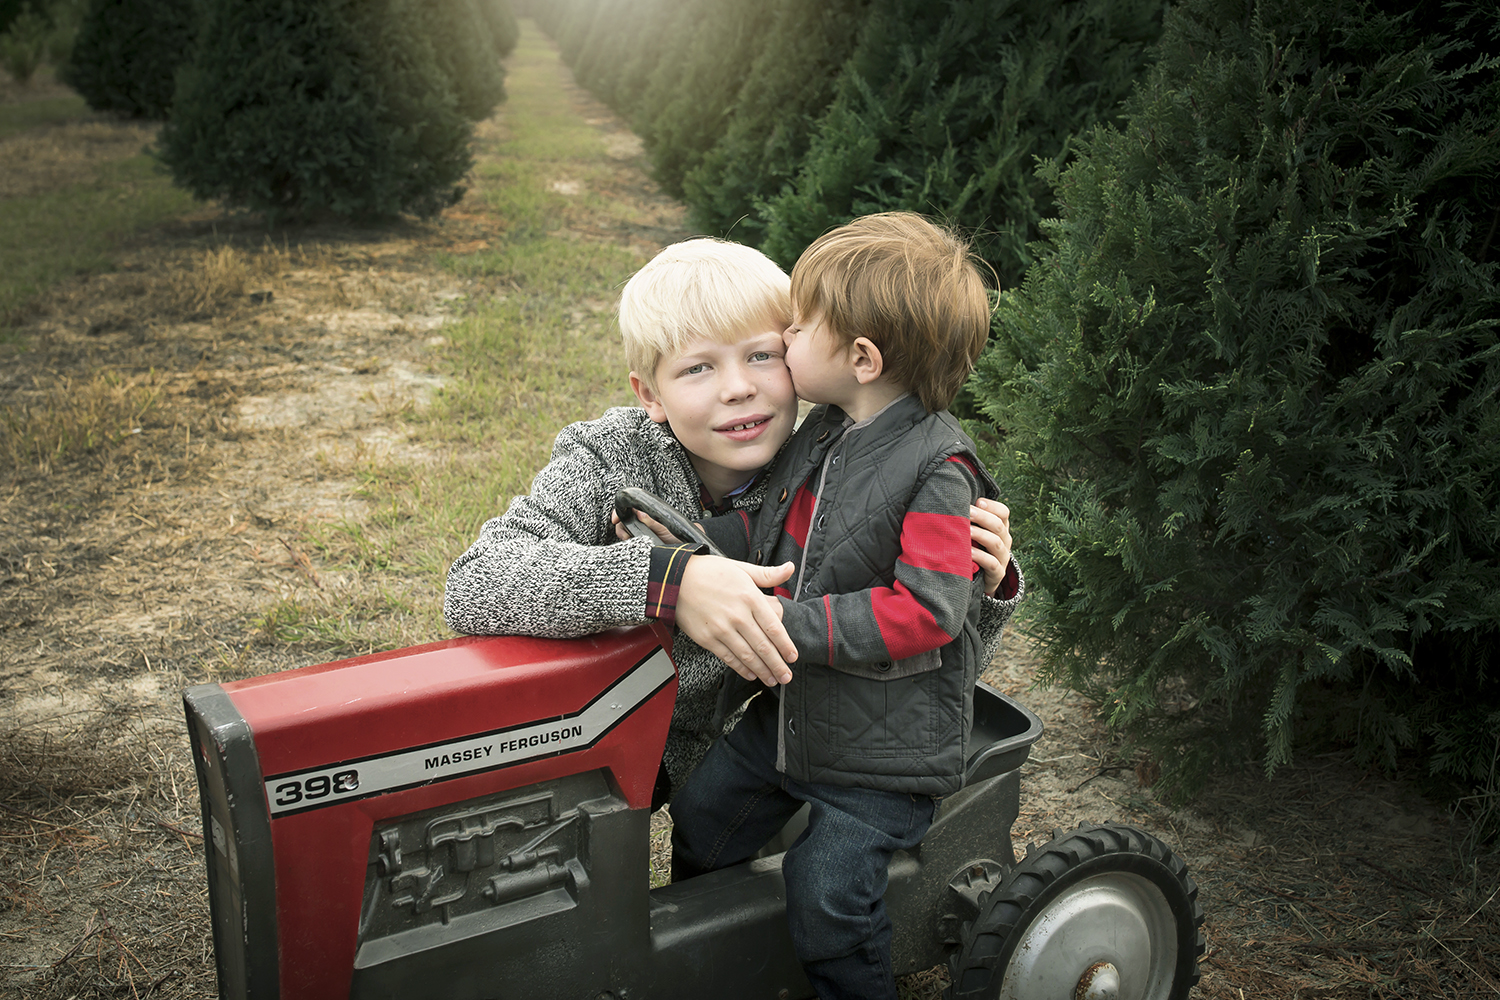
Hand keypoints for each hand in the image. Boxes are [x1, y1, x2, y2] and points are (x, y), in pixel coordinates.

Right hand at [612, 509, 682, 543]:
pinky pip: (629, 540)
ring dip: (624, 535)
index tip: (615, 519)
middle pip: (623, 520)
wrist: (682, 549)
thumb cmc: (676, 536)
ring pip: (625, 530)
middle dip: (621, 527)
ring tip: (629, 539)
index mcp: (647, 514)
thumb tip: (640, 514)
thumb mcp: (664, 528)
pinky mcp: (640, 541)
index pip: (628, 508)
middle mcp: (642, 520)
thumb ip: (652, 521)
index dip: (619, 512)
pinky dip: (628, 541)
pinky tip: (632, 543)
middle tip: (625, 535)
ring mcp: (641, 530)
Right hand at [675, 556, 797, 685]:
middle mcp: (738, 616)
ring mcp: (722, 629)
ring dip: (762, 671)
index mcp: (750, 597)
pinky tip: (750, 674)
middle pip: (763, 646)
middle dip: (777, 665)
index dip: (785, 645)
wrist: (675, 579)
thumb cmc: (709, 572)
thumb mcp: (741, 568)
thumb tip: (789, 568)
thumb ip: (767, 574)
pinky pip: (728, 658)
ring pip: (747, 656)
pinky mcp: (708, 639)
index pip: (774, 627)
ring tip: (772, 680)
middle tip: (787, 676)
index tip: (793, 656)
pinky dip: (741, 669)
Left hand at [969, 497, 1012, 597]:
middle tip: (967, 512)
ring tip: (966, 530)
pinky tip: (969, 552)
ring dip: (980, 534)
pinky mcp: (998, 573)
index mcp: (1001, 528)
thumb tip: (951, 501)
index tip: (977, 501)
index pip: (1003, 512)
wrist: (982, 579)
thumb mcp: (975, 533)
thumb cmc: (974, 549)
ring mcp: (1002, 557)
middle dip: (982, 517)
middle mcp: (1005, 541)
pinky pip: (992, 563)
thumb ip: (969, 520)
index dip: (992, 506)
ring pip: (996, 542)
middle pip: (998, 525)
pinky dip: (980, 556)